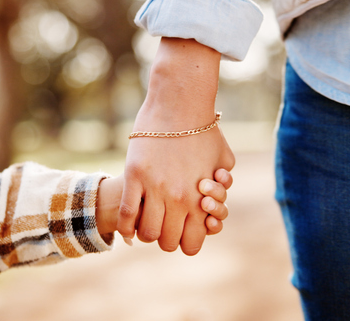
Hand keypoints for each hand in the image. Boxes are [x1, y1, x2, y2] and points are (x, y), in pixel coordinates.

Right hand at [118, 38, 234, 255]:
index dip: (186, 241)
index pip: (191, 245)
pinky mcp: (134, 176)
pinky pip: (126, 214)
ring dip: (146, 231)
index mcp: (201, 200)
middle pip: (167, 242)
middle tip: (163, 224)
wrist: (180, 104)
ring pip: (146, 233)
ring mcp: (155, 189)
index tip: (182, 230)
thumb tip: (215, 198)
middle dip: (165, 237)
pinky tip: (128, 224)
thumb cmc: (203, 130)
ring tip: (147, 219)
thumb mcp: (224, 160)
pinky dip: (126, 225)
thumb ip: (222, 185)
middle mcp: (179, 199)